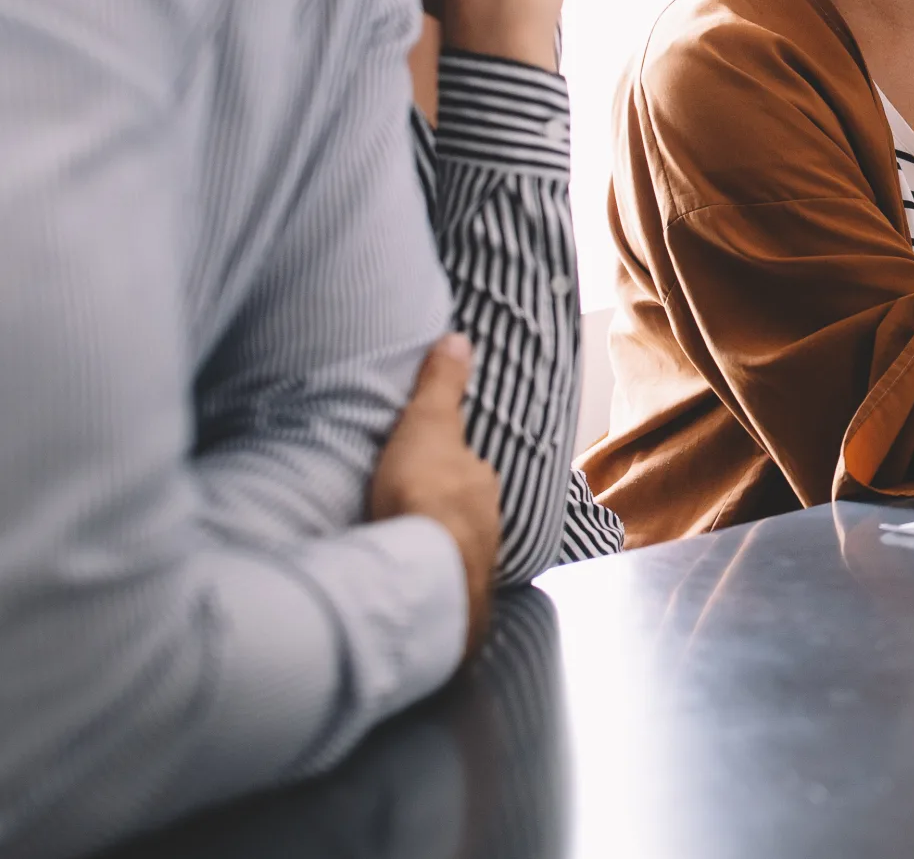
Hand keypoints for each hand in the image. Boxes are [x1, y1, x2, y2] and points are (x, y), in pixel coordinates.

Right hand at [368, 335, 499, 655]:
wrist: (426, 568)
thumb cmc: (424, 491)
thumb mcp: (427, 425)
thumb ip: (440, 387)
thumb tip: (459, 338)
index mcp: (480, 483)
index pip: (465, 470)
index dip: (445, 468)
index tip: (424, 474)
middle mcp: (486, 523)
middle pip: (461, 512)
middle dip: (441, 512)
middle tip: (406, 512)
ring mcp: (472, 564)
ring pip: (453, 548)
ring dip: (433, 547)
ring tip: (401, 549)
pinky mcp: (452, 601)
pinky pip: (438, 583)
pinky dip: (425, 579)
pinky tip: (406, 584)